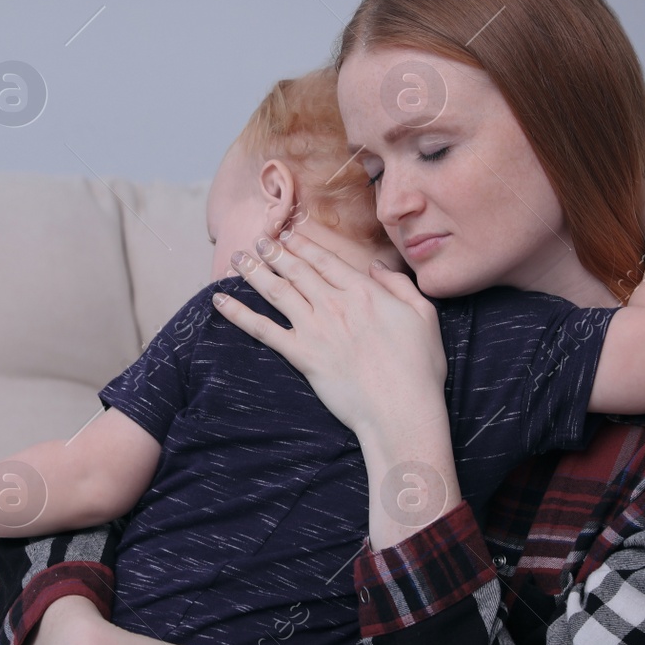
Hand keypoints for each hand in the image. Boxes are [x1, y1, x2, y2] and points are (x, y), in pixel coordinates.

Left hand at [215, 230, 447, 444]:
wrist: (401, 410)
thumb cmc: (419, 368)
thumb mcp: (424, 316)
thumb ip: (400, 285)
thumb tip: (377, 267)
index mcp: (365, 292)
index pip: (326, 260)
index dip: (304, 245)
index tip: (289, 234)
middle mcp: (335, 304)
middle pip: (297, 270)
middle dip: (275, 252)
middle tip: (258, 239)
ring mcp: (315, 329)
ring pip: (277, 291)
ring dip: (254, 271)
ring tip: (237, 258)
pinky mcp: (301, 356)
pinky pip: (262, 329)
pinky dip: (238, 313)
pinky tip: (220, 300)